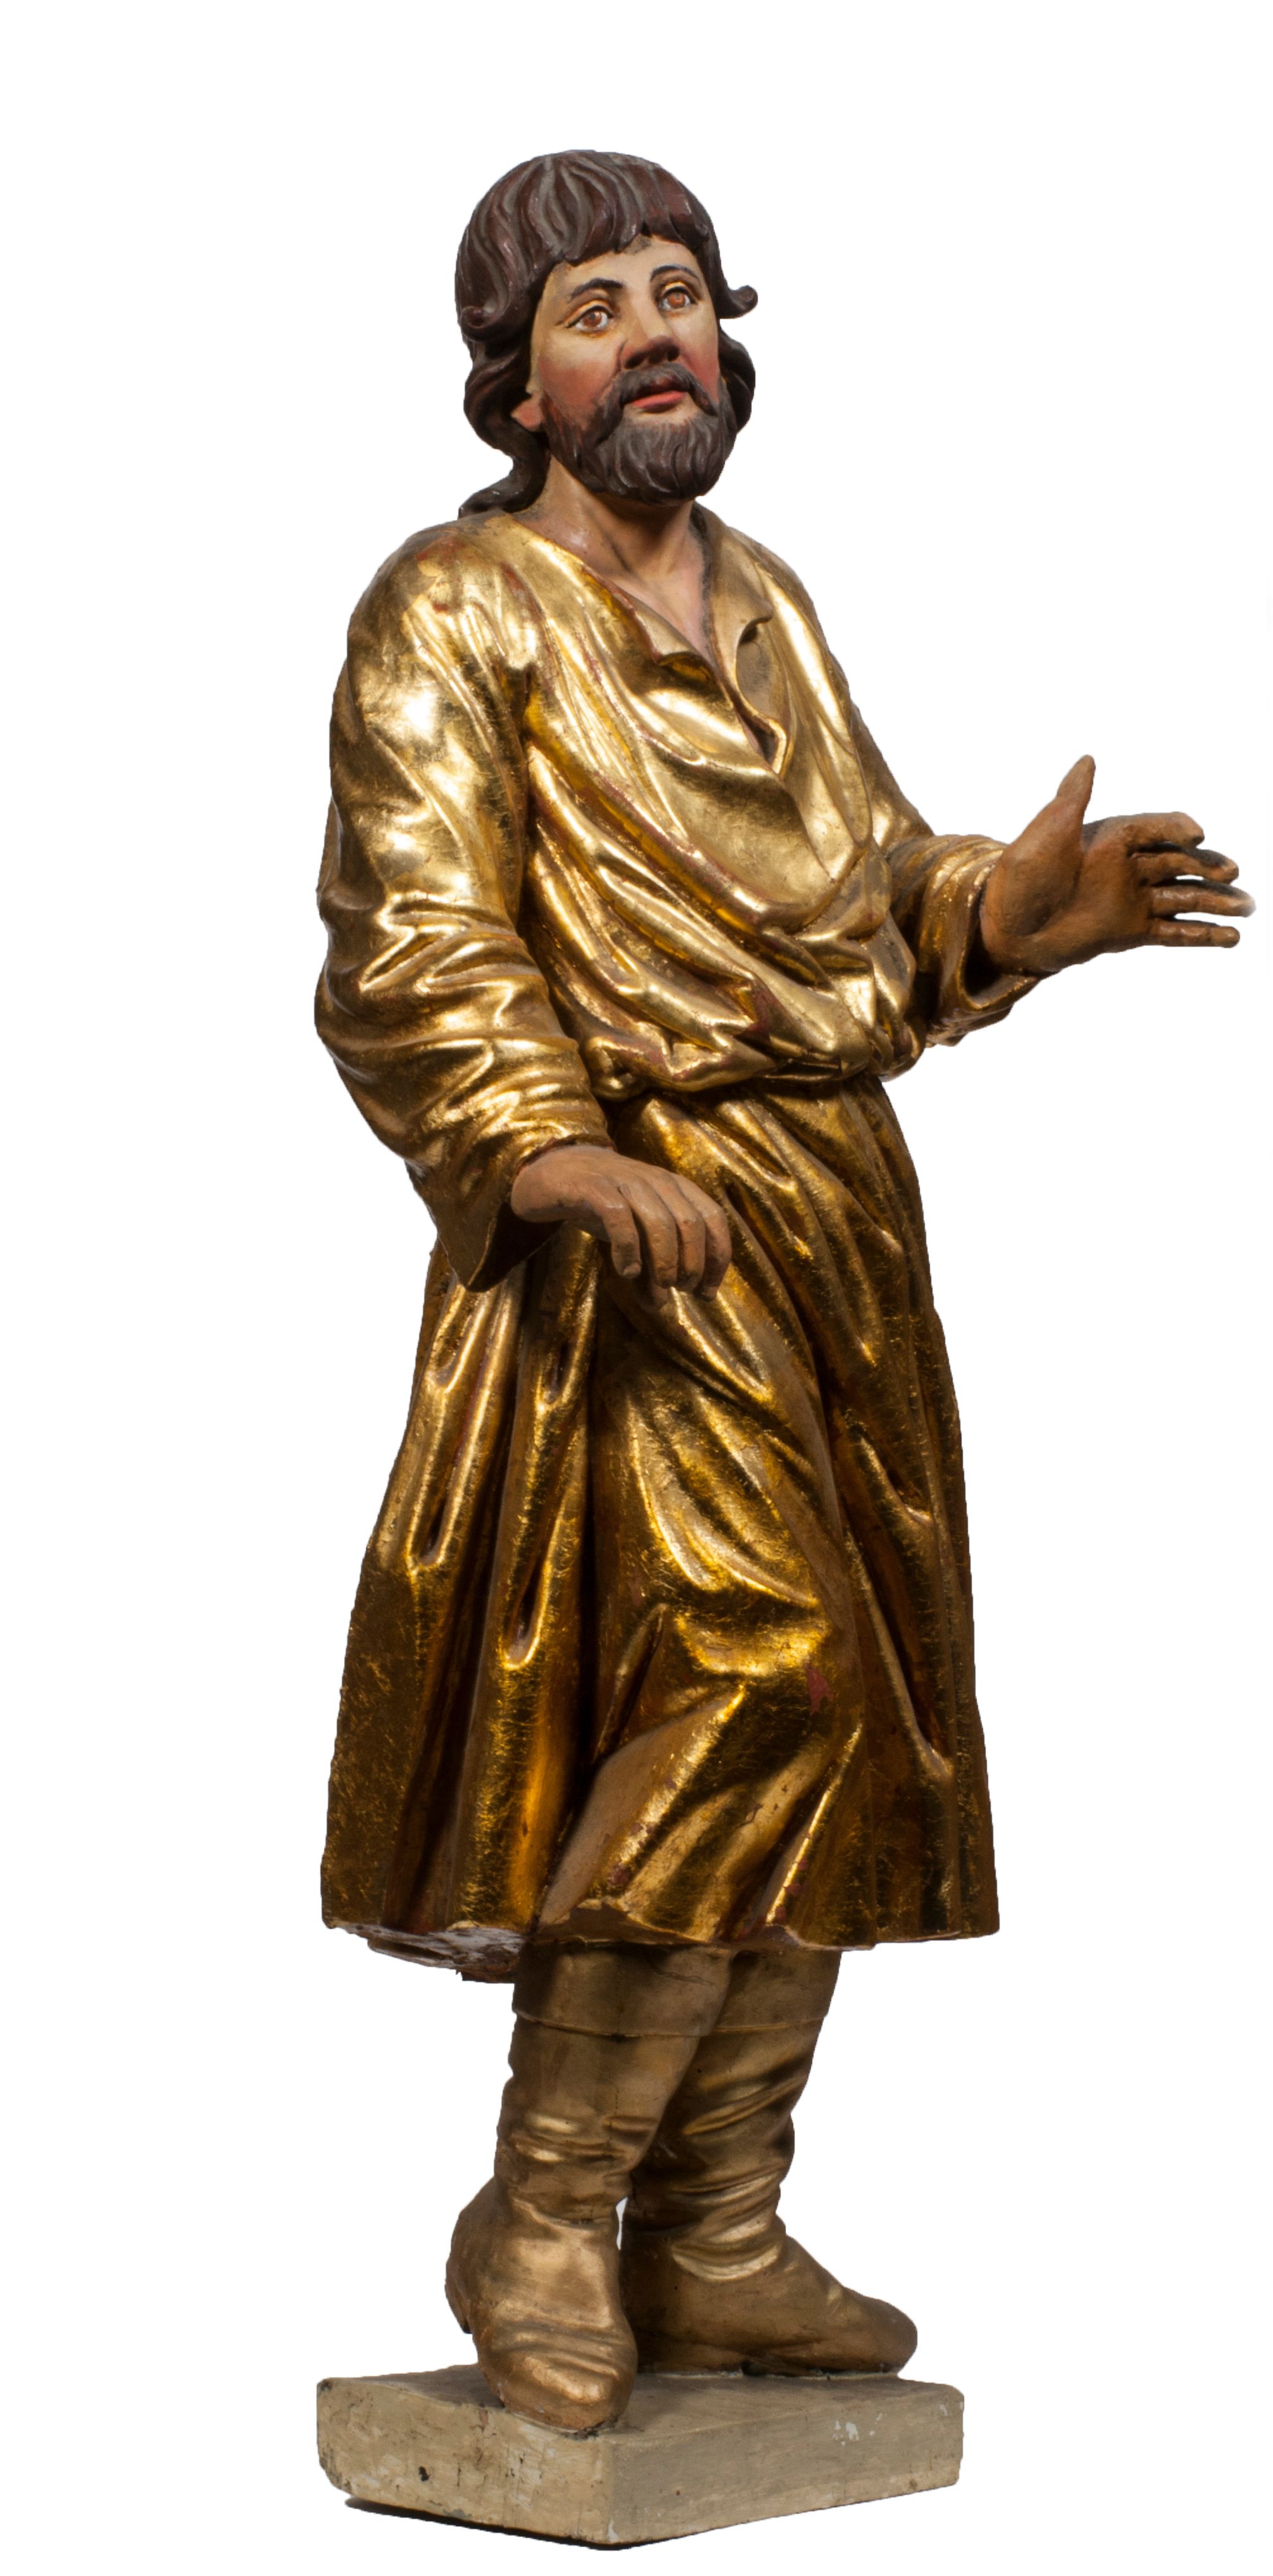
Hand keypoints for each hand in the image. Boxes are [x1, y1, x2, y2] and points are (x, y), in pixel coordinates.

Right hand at [510, 1141, 731, 1305]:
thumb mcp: (632, 1237)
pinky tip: (626, 1271)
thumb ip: (648, 1269)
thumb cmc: (600, 1205)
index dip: (717, 1258)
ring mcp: (625, 1181)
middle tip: (680, 1288)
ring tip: (659, 1286)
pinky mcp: (594, 1188)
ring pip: (660, 1222)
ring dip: (665, 1261)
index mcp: (674, 1187)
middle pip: (690, 1223)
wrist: (553, 1171)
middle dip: (692, 1263)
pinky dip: (628, 1249)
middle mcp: (655, 1180)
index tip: (706, 1292)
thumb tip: (659, 1306)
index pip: (713, 1218)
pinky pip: (620, 1218)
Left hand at [979, 755, 1253, 976]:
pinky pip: (1173, 932)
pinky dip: (1201, 935)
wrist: (1003, 929)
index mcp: (1111, 838)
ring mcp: (1131, 900)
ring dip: (1215, 902)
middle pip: (1179, 863)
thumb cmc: (1019, 879)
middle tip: (1232, 874)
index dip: (1178, 829)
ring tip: (1248, 907)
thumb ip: (1070, 800)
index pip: (1156, 828)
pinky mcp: (1130, 932)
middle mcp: (1128, 866)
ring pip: (1184, 898)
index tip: (1197, 836)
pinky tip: (1231, 938)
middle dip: (1208, 868)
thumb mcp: (1044, 836)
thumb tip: (1089, 759)